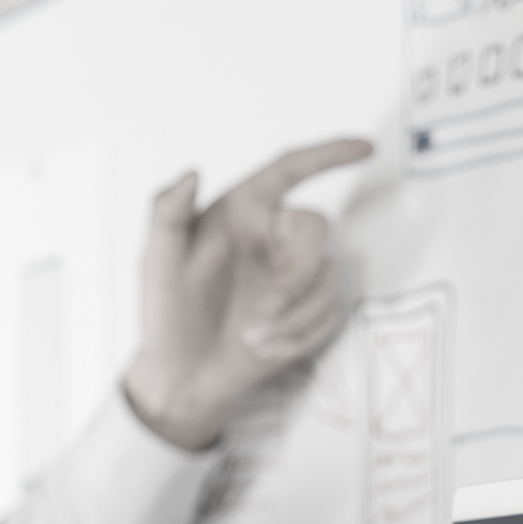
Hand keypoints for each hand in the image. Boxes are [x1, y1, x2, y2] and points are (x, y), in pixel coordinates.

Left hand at [121, 136, 372, 449]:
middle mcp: (272, 236)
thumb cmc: (167, 316)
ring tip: (254, 340)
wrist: (184, 376)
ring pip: (329, 278)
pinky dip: (300, 337)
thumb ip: (167, 213)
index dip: (328, 154)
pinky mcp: (308, 309)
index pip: (290, 170)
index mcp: (241, 212)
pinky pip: (330, 313)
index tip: (365, 147)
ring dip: (295, 317)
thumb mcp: (157, 264)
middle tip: (265, 311)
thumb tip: (190, 173)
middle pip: (317, 230)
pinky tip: (266, 349)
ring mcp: (293, 274)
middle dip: (297, 277)